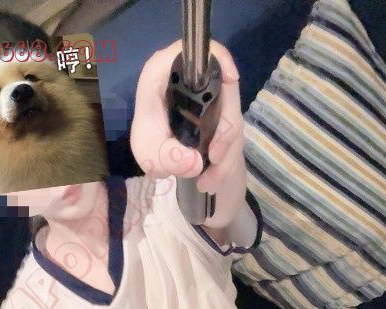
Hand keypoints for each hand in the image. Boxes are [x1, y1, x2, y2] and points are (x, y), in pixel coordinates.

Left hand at [130, 38, 244, 193]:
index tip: (231, 79)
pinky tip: (210, 181)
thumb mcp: (152, 157)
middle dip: (224, 130)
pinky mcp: (224, 116)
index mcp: (162, 77)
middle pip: (223, 90)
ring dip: (225, 154)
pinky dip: (225, 164)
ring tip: (208, 181)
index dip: (215, 56)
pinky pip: (234, 138)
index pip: (188, 51)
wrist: (169, 164)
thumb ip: (167, 158)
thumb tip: (195, 162)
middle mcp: (189, 83)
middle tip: (214, 157)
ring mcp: (212, 99)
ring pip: (232, 119)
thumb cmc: (153, 148)